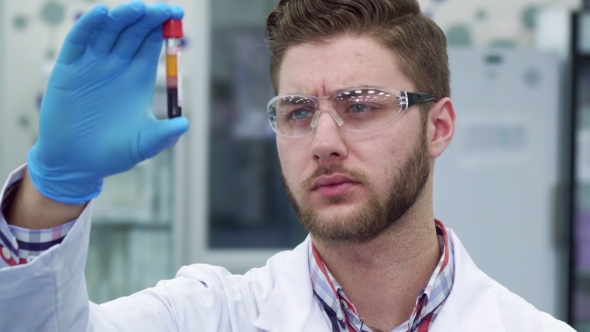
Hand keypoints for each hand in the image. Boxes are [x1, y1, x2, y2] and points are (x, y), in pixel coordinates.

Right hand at [27, 2, 188, 203]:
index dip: (163, 25)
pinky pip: (79, 41)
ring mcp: (92, 64)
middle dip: (147, 17)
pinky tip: (101, 13)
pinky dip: (89, 25)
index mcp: (139, 76)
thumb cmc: (114, 154)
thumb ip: (163, 135)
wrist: (76, 164)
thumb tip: (185, 124)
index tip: (176, 13)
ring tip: (137, 8)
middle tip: (162, 9)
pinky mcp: (68, 69)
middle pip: (134, 30)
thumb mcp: (143, 145)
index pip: (152, 41)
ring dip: (122, 16)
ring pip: (108, 30)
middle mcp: (117, 65)